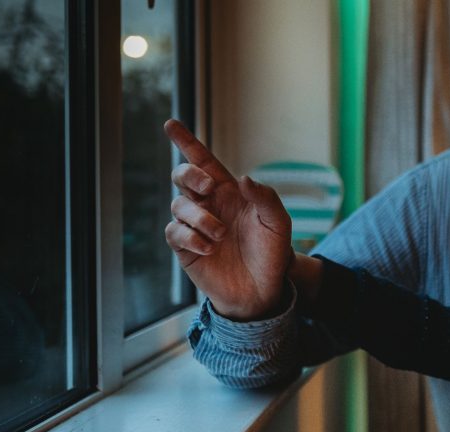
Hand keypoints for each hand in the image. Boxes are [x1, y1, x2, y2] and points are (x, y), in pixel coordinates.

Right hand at [164, 119, 294, 320]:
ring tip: (220, 235)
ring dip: (200, 217)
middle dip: (190, 175)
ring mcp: (195, 225)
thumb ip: (265, 197)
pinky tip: (209, 248)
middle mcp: (209, 204)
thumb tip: (244, 178)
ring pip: (179, 205)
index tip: (171, 124)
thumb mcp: (278, 222)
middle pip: (183, 176)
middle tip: (208, 187)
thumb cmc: (272, 252)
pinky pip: (174, 232)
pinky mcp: (185, 247)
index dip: (187, 142)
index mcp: (229, 191)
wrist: (263, 289)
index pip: (204, 161)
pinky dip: (190, 237)